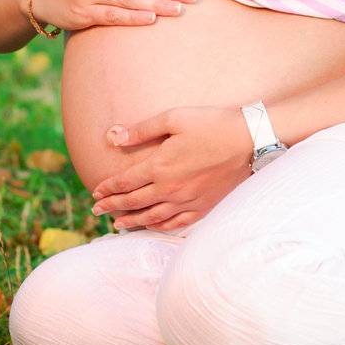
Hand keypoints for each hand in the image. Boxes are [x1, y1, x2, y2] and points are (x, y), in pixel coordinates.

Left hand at [90, 106, 253, 231]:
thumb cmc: (211, 124)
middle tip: (96, 211)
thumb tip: (113, 137)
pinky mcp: (203, 206)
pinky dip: (160, 227)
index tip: (95, 193)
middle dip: (112, 207)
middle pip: (133, 202)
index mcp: (159, 166)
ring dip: (132, 221)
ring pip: (152, 217)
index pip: (125, 182)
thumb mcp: (173, 118)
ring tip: (117, 224)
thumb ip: (142, 130)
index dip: (108, 188)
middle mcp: (170, 189)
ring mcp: (187, 200)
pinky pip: (176, 223)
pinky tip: (153, 226)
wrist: (249, 140)